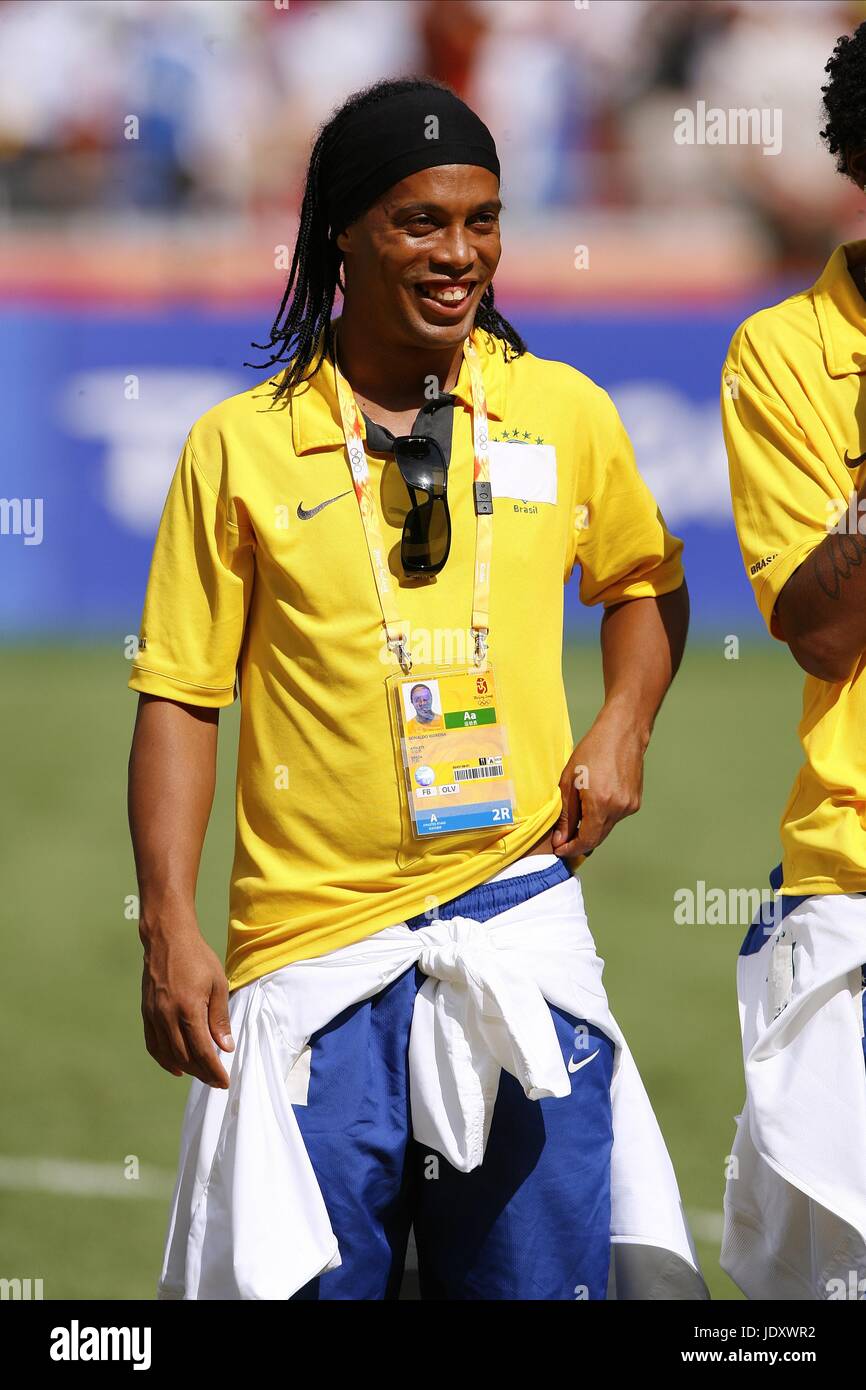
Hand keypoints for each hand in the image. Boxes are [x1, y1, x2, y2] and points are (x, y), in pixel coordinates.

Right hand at [140, 909, 233, 1088]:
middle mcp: (167, 1016)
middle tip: (216, 1080)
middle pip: (184, 1057)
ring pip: (167, 1054)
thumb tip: (225, 1047)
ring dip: (185, 1069)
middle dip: (202, 1073)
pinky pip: (153, 1044)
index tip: (224, 1081)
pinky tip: (177, 1066)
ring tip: (201, 1074)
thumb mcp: (218, 984)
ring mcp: (153, 1015)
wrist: (167, 938)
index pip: (202, 1051)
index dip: (214, 1071)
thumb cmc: (197, 957)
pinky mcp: (146, 1013)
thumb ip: (220, 1018)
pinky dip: (164, 1060)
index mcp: (188, 1008)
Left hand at [551, 703, 646, 858]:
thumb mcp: (569, 781)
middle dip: (579, 842)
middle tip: (564, 840)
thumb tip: (561, 839)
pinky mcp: (635, 802)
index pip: (586, 840)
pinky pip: (616, 817)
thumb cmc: (593, 750)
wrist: (622, 733)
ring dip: (591, 828)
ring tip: (577, 817)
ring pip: (607, 828)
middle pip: (597, 838)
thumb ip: (566, 814)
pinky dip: (603, 817)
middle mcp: (618, 809)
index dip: (571, 848)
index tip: (560, 849)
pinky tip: (595, 803)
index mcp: (600, 804)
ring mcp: (629, 806)